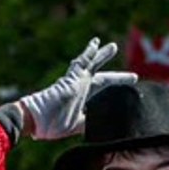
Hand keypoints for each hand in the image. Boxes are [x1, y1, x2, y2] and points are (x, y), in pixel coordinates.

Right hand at [19, 37, 136, 140]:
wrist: (35, 118)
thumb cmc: (50, 126)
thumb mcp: (76, 126)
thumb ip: (89, 122)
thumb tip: (105, 124)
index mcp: (80, 102)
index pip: (99, 97)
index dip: (111, 96)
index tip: (121, 96)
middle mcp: (79, 89)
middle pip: (101, 80)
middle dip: (117, 79)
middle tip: (133, 77)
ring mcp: (76, 82)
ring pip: (92, 65)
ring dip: (102, 55)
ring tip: (113, 47)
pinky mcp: (72, 77)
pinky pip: (83, 61)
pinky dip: (90, 52)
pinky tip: (96, 43)